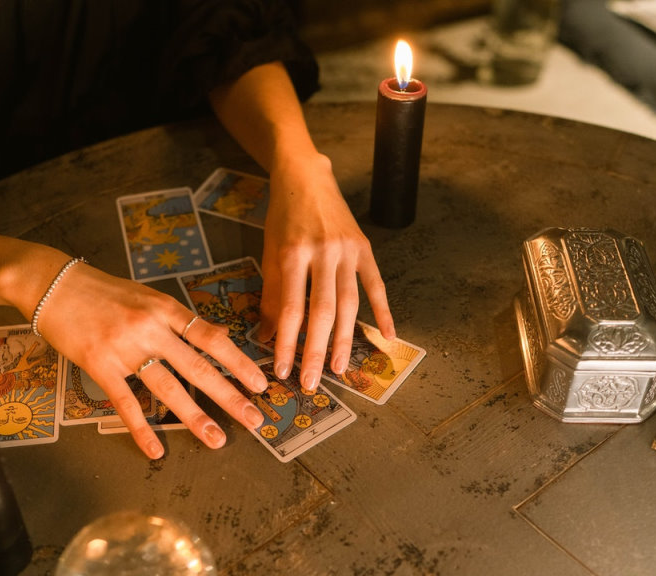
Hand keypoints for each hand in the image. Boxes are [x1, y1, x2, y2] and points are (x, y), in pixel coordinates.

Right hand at [36, 262, 267, 458]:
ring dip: (195, 417)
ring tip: (216, 438)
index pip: (211, 338)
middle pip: (197, 367)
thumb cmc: (102, 290)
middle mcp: (150, 328)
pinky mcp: (100, 366)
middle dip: (229, 395)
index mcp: (165, 308)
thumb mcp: (147, 296)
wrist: (53, 284)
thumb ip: (178, 319)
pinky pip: (126, 402)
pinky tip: (156, 450)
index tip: (259, 383)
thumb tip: (216, 337)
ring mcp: (125, 348)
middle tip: (254, 419)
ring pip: (168, 388)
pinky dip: (142, 429)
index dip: (238, 362)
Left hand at [257, 152, 394, 390]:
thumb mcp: (270, 252)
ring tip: (339, 368)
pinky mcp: (365, 248)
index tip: (283, 369)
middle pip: (322, 311)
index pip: (291, 308)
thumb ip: (270, 294)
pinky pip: (376, 285)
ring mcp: (348, 250)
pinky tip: (388, 336)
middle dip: (317, 351)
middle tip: (312, 382)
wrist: (306, 176)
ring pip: (349, 303)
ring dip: (344, 339)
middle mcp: (323, 252)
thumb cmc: (282, 217)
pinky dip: (384, 311)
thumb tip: (267, 337)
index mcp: (293, 253)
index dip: (287, 342)